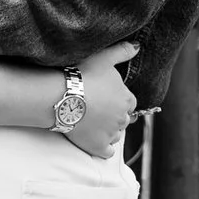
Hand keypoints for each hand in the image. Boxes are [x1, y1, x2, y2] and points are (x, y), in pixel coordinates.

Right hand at [62, 41, 139, 158]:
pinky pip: (107, 152)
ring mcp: (110, 134)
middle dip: (114, 115)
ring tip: (93, 122)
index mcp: (126, 99)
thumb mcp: (103, 57)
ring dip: (109, 131)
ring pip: (116, 135)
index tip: (106, 97)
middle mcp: (122, 119)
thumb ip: (122, 52)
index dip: (118, 100)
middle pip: (123, 120)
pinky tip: (94, 138)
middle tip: (98, 109)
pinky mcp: (98, 146)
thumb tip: (137, 47)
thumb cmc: (82, 74)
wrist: (61, 96)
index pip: (130, 103)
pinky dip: (103, 147)